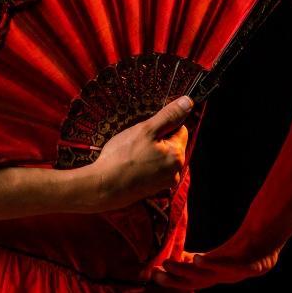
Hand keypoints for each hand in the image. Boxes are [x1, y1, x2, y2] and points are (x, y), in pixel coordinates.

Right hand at [81, 96, 193, 211]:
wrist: (104, 187)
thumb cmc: (122, 157)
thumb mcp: (145, 130)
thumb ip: (168, 116)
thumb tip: (188, 102)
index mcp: (177, 155)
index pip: (180, 130)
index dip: (162, 126)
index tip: (146, 131)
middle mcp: (176, 171)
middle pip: (171, 145)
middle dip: (156, 140)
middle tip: (135, 143)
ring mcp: (165, 182)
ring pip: (161, 157)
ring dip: (149, 153)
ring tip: (130, 156)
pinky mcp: (153, 190)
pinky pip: (153, 170)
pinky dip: (144, 166)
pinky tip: (130, 167)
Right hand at [147, 235, 282, 289]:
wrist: (266, 243)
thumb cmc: (239, 250)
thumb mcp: (215, 256)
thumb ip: (195, 260)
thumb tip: (174, 259)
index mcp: (214, 276)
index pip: (190, 282)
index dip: (172, 281)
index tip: (153, 276)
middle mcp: (223, 278)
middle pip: (196, 282)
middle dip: (175, 279)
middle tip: (156, 274)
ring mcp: (235, 273)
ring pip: (208, 275)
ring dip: (188, 272)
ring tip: (170, 263)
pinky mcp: (248, 266)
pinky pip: (229, 266)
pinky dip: (212, 265)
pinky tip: (197, 258)